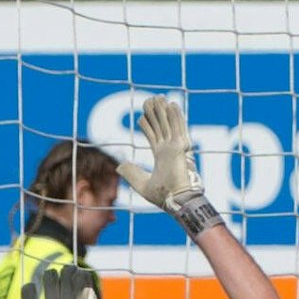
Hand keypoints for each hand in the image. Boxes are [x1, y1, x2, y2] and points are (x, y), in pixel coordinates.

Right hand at [21, 264, 98, 298]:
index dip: (78, 279)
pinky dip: (27, 293)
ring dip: (48, 280)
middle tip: (66, 269)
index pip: (79, 290)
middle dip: (65, 276)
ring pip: (48, 291)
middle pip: (64, 288)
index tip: (77, 271)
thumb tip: (88, 288)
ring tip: (49, 274)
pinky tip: (30, 286)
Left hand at [119, 95, 221, 234]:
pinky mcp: (180, 148)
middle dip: (155, 113)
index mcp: (162, 156)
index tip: (142, 115)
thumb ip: (131, 173)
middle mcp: (169, 149)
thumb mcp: (142, 184)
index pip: (153, 136)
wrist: (176, 201)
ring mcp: (175, 147)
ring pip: (167, 124)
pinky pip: (177, 128)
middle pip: (160, 126)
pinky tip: (171, 105)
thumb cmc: (163, 196)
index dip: (147, 125)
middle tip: (150, 99)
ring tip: (158, 97)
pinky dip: (175, 116)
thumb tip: (118, 165)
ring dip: (163, 110)